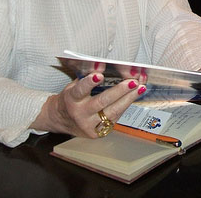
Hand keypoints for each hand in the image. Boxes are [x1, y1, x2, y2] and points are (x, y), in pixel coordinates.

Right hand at [31, 72, 146, 137]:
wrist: (60, 120)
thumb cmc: (70, 99)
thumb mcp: (73, 86)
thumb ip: (87, 78)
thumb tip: (103, 66)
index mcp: (72, 99)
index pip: (80, 90)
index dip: (89, 83)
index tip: (99, 75)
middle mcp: (80, 114)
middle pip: (102, 102)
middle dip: (119, 91)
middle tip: (132, 82)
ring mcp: (90, 125)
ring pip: (113, 112)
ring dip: (129, 98)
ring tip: (140, 88)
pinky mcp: (98, 133)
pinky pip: (115, 118)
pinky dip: (125, 106)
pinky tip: (133, 97)